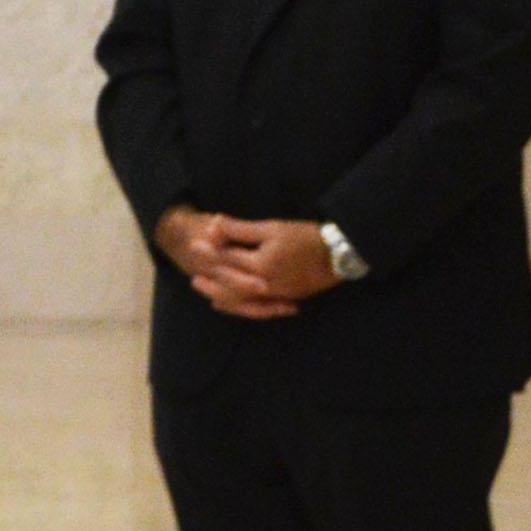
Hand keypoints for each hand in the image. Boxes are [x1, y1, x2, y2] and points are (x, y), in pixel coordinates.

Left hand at [196, 217, 341, 317]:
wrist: (339, 254)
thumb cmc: (305, 236)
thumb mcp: (272, 227)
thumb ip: (240, 229)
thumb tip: (214, 223)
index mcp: (260, 264)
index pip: (226, 258)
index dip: (208, 250)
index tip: (193, 243)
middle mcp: (264, 284)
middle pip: (228, 283)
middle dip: (209, 275)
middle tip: (191, 273)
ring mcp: (275, 294)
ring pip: (239, 300)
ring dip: (220, 294)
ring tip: (203, 288)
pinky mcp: (284, 298)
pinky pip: (255, 307)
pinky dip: (238, 306)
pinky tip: (226, 302)